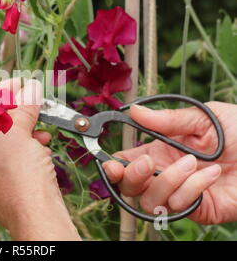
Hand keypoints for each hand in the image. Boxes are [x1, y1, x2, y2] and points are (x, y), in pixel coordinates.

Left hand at [0, 78, 80, 240]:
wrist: (36, 215)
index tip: (17, 82)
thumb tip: (30, 87)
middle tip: (30, 96)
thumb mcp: (19, 131)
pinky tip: (40, 142)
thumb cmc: (17, 173)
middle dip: (13, 110)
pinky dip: (23, 148)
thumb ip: (22, 105)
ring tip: (39, 122)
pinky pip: (5, 159)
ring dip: (22, 129)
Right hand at [103, 101, 236, 223]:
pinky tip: (210, 175)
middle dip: (130, 176)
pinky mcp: (197, 208)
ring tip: (194, 163)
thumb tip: (133, 111)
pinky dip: (191, 188)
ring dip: (168, 180)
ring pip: (149, 199)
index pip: (125, 162)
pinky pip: (178, 205)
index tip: (108, 162)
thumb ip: (166, 119)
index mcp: (160, 151)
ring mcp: (180, 192)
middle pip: (129, 186)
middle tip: (146, 163)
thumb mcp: (203, 117)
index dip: (112, 165)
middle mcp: (165, 173)